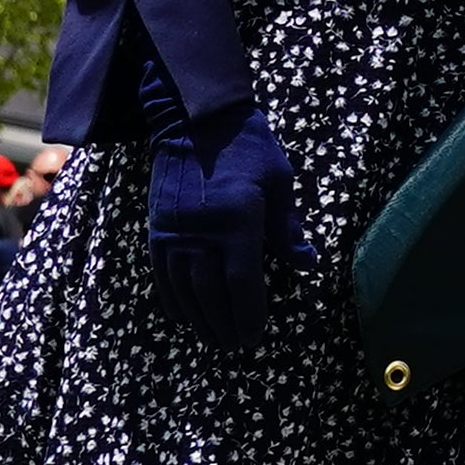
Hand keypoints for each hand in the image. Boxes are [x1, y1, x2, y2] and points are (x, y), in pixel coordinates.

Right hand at [150, 120, 296, 346]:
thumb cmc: (248, 147)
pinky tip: (182, 316)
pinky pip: (162, 273)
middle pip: (211, 291)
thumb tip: (306, 264)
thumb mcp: (279, 181)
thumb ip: (287, 228)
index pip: (242, 280)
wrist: (196, 119)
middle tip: (234, 346)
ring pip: (184, 287)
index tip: (254, 334)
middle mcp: (201, 230)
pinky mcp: (157, 227)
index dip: (248, 312)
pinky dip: (172, 298)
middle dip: (224, 323)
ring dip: (198, 318)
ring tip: (211, 338)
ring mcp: (174, 230)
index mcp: (237, 219)